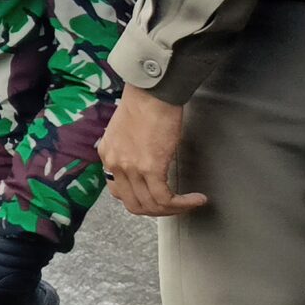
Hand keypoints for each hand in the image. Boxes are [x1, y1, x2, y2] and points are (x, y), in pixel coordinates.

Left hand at [103, 85, 205, 215]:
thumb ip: (129, 151)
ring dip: (173, 210)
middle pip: (133, 205)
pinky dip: (183, 204)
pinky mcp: (150, 167)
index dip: (141, 200)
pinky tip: (197, 199)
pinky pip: (165, 198)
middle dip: (157, 211)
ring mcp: (130, 168)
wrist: (152, 93)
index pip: (119, 191)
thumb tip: (144, 165)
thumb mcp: (126, 132)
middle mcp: (113, 164)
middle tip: (176, 207)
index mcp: (107, 155)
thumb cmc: (145, 105)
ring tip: (189, 204)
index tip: (159, 198)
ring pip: (150, 206)